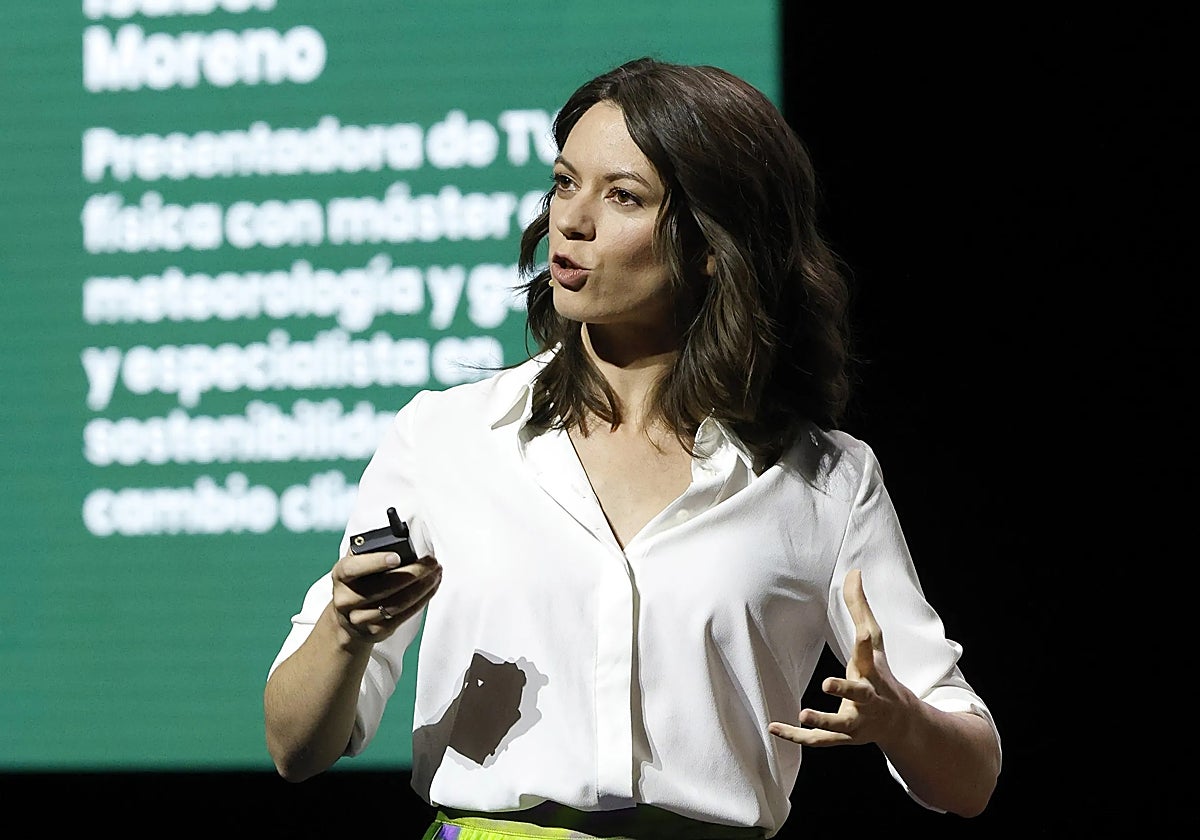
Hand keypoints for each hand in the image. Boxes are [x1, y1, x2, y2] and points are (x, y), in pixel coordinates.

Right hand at [329, 549, 441, 642]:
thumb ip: (372, 550)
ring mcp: (360, 618)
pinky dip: (421, 600)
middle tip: (431, 562)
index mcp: (341, 575)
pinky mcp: (376, 631)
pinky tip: (431, 587)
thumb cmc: (359, 581)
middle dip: (412, 573)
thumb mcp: (357, 563)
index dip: (375, 562)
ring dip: (422, 587)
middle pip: (383, 587)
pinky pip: (403, 615)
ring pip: (396, 604)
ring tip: (436, 573)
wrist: (348, 619)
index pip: (354, 568)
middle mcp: (346, 598)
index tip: (398, 556)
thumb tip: (403, 538)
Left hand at [768, 569, 916, 748]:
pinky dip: (797, 737)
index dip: (865, 643)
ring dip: (822, 721)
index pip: (870, 653)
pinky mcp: (843, 738)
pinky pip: (819, 741)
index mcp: (873, 672)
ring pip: (840, 725)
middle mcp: (868, 699)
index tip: (863, 635)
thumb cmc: (880, 674)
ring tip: (803, 714)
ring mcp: (857, 722)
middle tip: (827, 684)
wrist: (901, 723)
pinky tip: (774, 728)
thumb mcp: (874, 641)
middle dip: (846, 690)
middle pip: (859, 695)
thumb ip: (859, 608)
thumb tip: (854, 570)